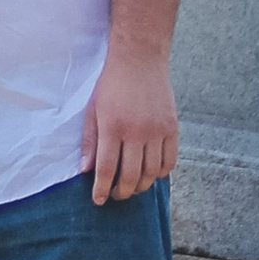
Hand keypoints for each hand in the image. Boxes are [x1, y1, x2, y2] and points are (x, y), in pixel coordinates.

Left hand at [83, 49, 178, 205]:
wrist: (139, 59)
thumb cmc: (111, 84)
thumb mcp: (92, 109)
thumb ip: (90, 141)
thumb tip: (86, 170)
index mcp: (112, 126)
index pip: (107, 168)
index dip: (102, 189)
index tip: (99, 200)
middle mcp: (136, 131)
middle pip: (132, 175)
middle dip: (122, 192)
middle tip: (116, 195)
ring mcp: (157, 130)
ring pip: (152, 173)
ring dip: (142, 186)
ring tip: (133, 186)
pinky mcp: (172, 128)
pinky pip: (170, 161)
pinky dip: (161, 173)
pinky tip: (152, 173)